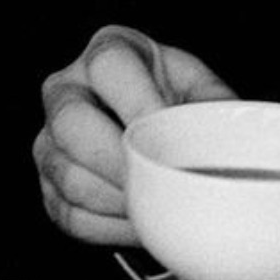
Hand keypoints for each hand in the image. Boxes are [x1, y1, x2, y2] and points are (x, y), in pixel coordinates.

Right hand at [33, 25, 236, 245]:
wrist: (147, 121)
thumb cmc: (172, 99)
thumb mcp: (199, 88)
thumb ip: (214, 107)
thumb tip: (232, 143)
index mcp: (107, 51)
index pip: (109, 67)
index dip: (139, 103)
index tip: (170, 136)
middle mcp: (65, 89)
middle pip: (72, 124)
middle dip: (121, 163)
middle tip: (160, 183)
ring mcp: (48, 138)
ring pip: (69, 176)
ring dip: (118, 201)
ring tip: (156, 206)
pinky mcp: (47, 183)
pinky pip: (69, 214)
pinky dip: (108, 227)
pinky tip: (138, 222)